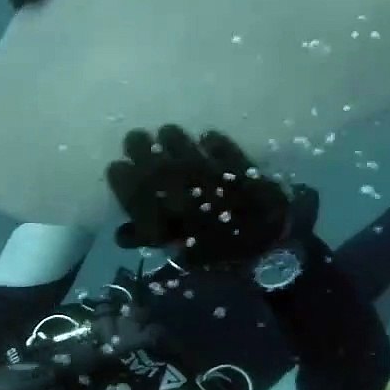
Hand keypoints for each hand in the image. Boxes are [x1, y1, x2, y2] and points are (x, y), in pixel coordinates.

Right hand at [106, 125, 289, 267]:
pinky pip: (217, 143)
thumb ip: (148, 239)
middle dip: (138, 145)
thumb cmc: (219, 254)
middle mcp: (176, 183)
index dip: (120, 175)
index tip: (119, 168)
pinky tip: (206, 138)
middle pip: (144, 150)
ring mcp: (206, 168)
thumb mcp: (178, 252)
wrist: (270, 249)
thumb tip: (120, 233)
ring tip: (167, 135)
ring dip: (170, 138)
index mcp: (160, 208)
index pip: (125, 181)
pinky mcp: (233, 161)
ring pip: (175, 139)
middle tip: (137, 141)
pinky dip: (211, 140)